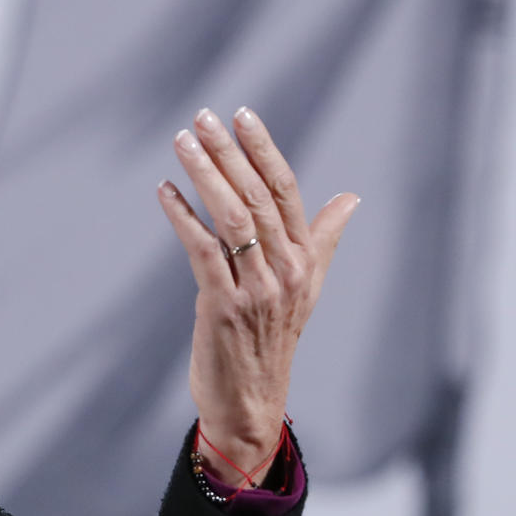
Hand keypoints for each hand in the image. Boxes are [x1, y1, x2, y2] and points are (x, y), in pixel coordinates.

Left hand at [157, 106, 358, 481]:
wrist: (252, 401)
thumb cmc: (272, 341)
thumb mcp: (306, 287)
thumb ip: (323, 238)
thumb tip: (351, 197)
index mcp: (306, 259)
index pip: (287, 190)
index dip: (264, 149)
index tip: (242, 114)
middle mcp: (287, 270)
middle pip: (257, 197)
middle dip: (229, 153)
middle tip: (201, 117)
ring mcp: (257, 289)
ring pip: (232, 218)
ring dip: (204, 175)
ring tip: (182, 143)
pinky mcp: (223, 307)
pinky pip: (202, 251)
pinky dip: (182, 216)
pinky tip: (165, 191)